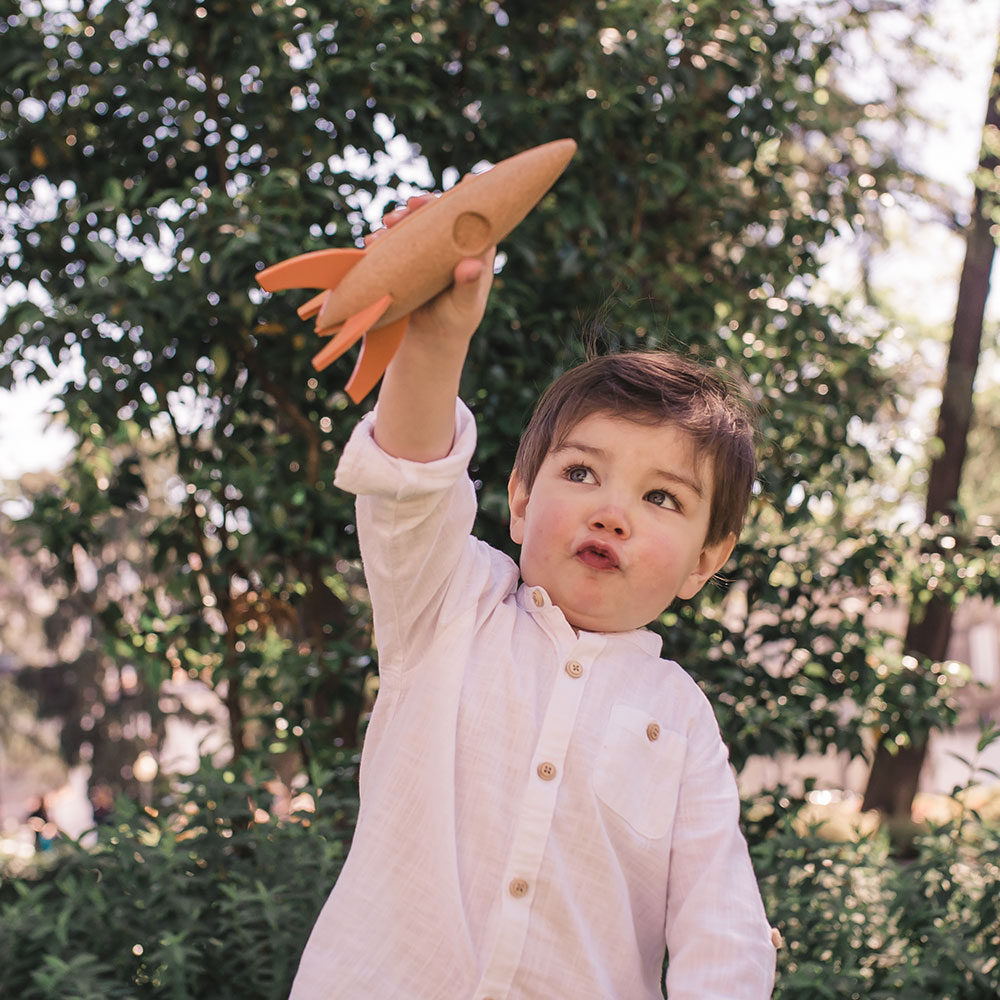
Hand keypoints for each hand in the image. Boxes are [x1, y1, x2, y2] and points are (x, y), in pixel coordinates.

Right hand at [370, 194, 495, 344]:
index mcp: (475, 249)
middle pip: (439, 213)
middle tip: (410, 206)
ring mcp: (427, 249)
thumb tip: (471, 265)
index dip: (471, 195)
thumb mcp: (464, 306)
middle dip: (424, 205)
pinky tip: (373, 242)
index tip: (466, 180)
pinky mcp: (407, 258)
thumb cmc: (455, 322)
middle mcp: (451, 244)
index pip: (476, 216)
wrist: (428, 339)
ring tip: (387, 224)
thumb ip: (468, 286)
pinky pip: (395, 242)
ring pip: (414, 224)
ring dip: (399, 219)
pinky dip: (383, 239)